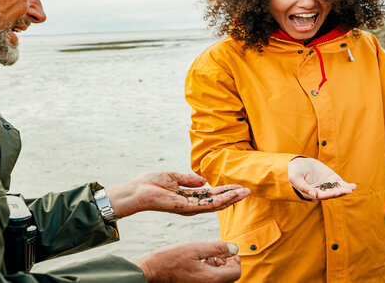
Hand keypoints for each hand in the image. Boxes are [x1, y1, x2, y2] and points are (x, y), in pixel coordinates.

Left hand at [108, 171, 249, 217]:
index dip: (224, 191)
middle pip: (216, 201)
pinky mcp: (186, 208)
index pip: (211, 194)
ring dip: (230, 198)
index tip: (238, 186)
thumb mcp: (172, 177)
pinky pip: (207, 204)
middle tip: (247, 191)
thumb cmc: (150, 184)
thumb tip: (203, 180)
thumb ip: (188, 179)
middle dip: (232, 196)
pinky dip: (221, 200)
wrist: (137, 191)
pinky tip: (231, 196)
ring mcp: (190, 208)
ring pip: (215, 204)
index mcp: (188, 197)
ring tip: (244, 193)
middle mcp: (191, 205)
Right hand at [135, 241, 240, 282]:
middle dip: (226, 263)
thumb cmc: (169, 260)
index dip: (234, 259)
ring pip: (220, 280)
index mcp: (211, 279)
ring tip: (206, 258)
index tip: (226, 251)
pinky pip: (210, 282)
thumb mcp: (195, 248)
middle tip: (215, 254)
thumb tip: (234, 248)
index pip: (236, 272)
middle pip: (229, 278)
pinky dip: (210, 274)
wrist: (151, 273)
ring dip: (218, 269)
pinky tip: (199, 264)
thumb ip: (217, 248)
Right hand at [287, 157, 355, 199]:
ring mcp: (327, 186)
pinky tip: (353, 186)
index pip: (322, 195)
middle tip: (346, 190)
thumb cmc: (295, 171)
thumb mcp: (295, 178)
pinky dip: (347, 186)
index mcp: (312, 193)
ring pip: (338, 190)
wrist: (300, 164)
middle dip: (339, 192)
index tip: (336, 192)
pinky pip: (341, 184)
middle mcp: (321, 192)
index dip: (329, 194)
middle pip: (331, 194)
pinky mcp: (332, 180)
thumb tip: (313, 195)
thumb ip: (303, 186)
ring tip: (351, 188)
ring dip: (345, 190)